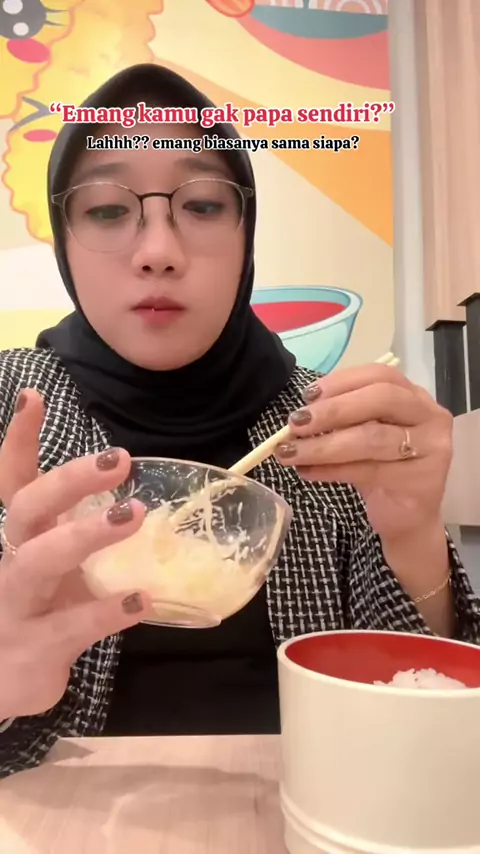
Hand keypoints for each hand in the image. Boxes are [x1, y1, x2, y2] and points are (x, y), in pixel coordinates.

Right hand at [0, 389, 150, 720]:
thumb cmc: (31, 616)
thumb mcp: (46, 569)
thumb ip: (70, 535)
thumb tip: (125, 502)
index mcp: (19, 537)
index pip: (12, 480)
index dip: (20, 440)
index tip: (34, 396)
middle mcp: (9, 561)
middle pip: (27, 508)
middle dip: (69, 480)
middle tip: (119, 459)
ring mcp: (15, 605)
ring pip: (39, 560)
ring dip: (85, 534)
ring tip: (131, 516)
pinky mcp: (34, 648)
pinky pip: (71, 625)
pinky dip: (107, 611)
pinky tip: (141, 601)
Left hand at [275, 364, 452, 541]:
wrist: (407, 517)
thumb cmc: (382, 469)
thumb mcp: (363, 435)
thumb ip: (343, 419)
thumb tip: (300, 415)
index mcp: (414, 396)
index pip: (380, 375)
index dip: (342, 381)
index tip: (307, 396)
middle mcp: (430, 416)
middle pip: (381, 399)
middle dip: (333, 410)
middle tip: (295, 424)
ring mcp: (431, 448)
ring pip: (372, 438)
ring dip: (323, 445)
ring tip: (290, 452)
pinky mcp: (422, 481)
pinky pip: (368, 470)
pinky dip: (331, 470)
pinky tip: (307, 472)